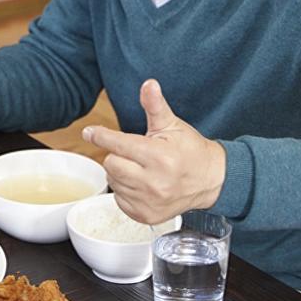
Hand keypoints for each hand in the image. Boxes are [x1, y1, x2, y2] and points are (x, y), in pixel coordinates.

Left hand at [82, 79, 226, 224]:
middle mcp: (154, 182)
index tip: (89, 132)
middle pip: (110, 164)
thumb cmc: (190, 150)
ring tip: (140, 168)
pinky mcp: (146, 215)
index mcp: (160, 156)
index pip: (118, 144)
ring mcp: (150, 201)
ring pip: (113, 182)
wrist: (211, 180)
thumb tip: (148, 84)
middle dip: (117, 155)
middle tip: (133, 153)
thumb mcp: (172, 124)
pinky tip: (141, 184)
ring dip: (120, 173)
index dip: (101, 135)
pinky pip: (119, 199)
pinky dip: (125, 190)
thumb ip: (155, 106)